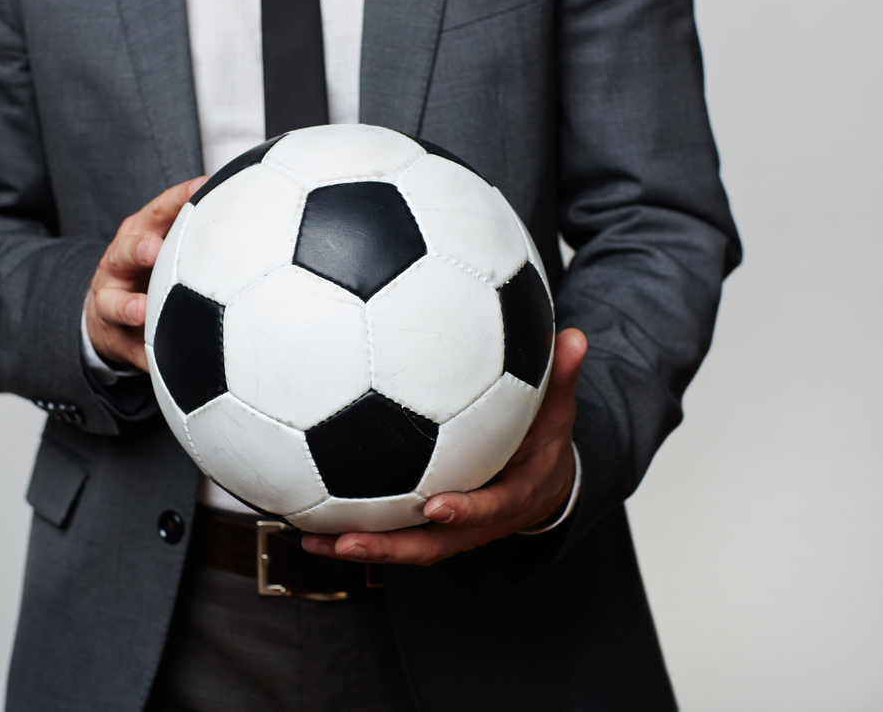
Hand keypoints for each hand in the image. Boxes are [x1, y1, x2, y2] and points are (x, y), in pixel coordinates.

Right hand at [85, 177, 206, 370]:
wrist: (106, 309)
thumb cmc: (149, 270)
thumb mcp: (166, 244)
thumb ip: (199, 231)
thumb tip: (255, 211)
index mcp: (141, 234)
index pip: (158, 211)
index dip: (177, 198)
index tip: (201, 187)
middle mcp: (119, 261)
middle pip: (125, 251)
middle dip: (138, 248)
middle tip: (153, 248)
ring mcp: (109, 296)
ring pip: (112, 299)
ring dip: (128, 305)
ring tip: (141, 311)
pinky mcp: (110, 331)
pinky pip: (126, 346)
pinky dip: (140, 352)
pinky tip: (155, 360)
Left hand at [301, 328, 587, 565]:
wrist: (544, 484)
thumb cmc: (545, 442)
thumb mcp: (559, 411)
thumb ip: (563, 377)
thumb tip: (574, 335)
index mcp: (512, 497)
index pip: (490, 508)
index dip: (465, 510)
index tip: (436, 505)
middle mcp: (475, 523)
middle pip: (431, 545)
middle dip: (388, 548)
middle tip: (345, 541)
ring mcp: (448, 531)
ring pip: (402, 546)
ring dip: (357, 545)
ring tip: (309, 538)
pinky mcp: (425, 527)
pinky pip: (389, 532)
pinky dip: (351, 531)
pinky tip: (308, 518)